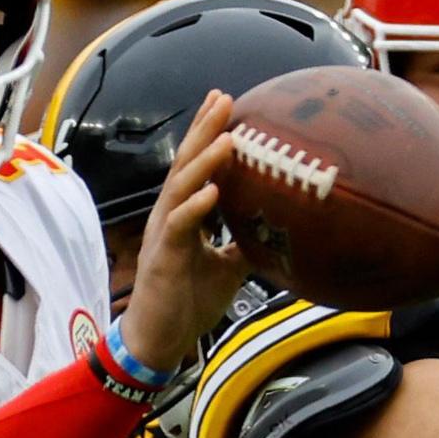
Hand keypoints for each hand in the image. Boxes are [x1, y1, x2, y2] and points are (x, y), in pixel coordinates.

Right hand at [119, 91, 254, 378]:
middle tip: (223, 98)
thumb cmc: (187, 301)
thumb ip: (245, 242)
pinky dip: (196, 208)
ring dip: (204, 162)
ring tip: (226, 137)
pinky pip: (179, 226)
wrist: (160, 339)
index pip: (196, 165)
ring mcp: (164, 234)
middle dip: (205, 130)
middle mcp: (170, 216)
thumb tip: (279, 229)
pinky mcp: (163, 257)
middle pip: (186, 164)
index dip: (208, 133)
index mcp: (183, 214)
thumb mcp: (227, 267)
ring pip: (181, 188)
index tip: (225, 102)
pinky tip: (212, 193)